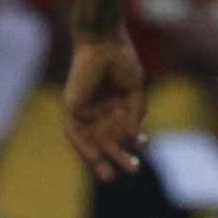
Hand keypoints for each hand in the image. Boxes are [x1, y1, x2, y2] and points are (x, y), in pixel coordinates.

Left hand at [62, 31, 146, 180]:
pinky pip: (74, 134)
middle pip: (108, 141)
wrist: (104, 41)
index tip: (146, 145)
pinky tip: (94, 159)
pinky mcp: (71, 106)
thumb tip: (133, 139)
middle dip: (120, 156)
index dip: (133, 142)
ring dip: (101, 159)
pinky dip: (83, 148)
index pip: (123, 132)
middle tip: (134, 170)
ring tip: (112, 176)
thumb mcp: (134, 91)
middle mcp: (99, 111)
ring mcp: (85, 110)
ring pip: (92, 142)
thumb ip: (134, 114)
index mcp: (115, 106)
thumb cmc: (121, 60)